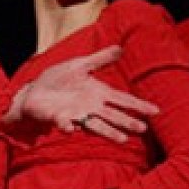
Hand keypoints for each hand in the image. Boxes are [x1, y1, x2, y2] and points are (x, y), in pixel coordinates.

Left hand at [12, 45, 159, 141]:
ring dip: (108, 132)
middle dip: (127, 122)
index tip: (155, 111)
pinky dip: (67, 126)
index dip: (138, 106)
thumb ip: (100, 59)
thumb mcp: (80, 65)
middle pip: (113, 115)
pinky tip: (70, 128)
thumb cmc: (58, 79)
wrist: (34, 90)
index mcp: (98, 93)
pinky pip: (64, 123)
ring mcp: (75, 114)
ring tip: (122, 140)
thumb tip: (121, 48)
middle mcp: (90, 107)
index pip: (122, 100)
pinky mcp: (59, 118)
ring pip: (95, 125)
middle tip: (143, 129)